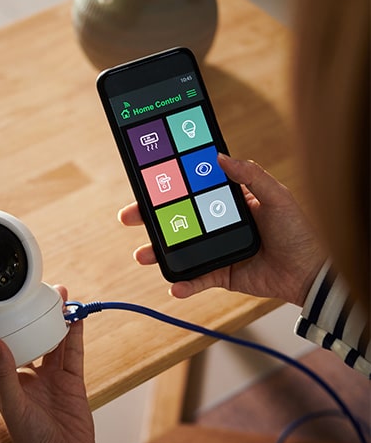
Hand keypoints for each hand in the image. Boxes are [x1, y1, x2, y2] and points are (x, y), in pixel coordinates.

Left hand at [0, 286, 100, 442]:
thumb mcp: (13, 407)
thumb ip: (4, 374)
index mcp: (6, 386)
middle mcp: (28, 379)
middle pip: (27, 341)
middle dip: (28, 319)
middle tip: (32, 295)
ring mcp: (52, 379)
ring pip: (52, 342)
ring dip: (54, 321)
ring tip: (57, 297)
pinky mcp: (73, 381)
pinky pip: (73, 352)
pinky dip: (74, 334)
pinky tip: (75, 316)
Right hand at [118, 155, 324, 306]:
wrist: (314, 272)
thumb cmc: (300, 230)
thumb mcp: (277, 196)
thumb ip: (250, 175)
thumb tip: (220, 156)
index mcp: (229, 202)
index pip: (191, 190)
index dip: (168, 187)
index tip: (146, 184)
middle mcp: (219, 225)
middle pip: (177, 220)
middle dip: (150, 220)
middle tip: (129, 218)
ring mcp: (218, 250)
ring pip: (181, 250)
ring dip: (159, 253)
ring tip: (142, 255)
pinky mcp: (223, 275)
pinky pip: (198, 279)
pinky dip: (184, 284)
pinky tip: (175, 285)